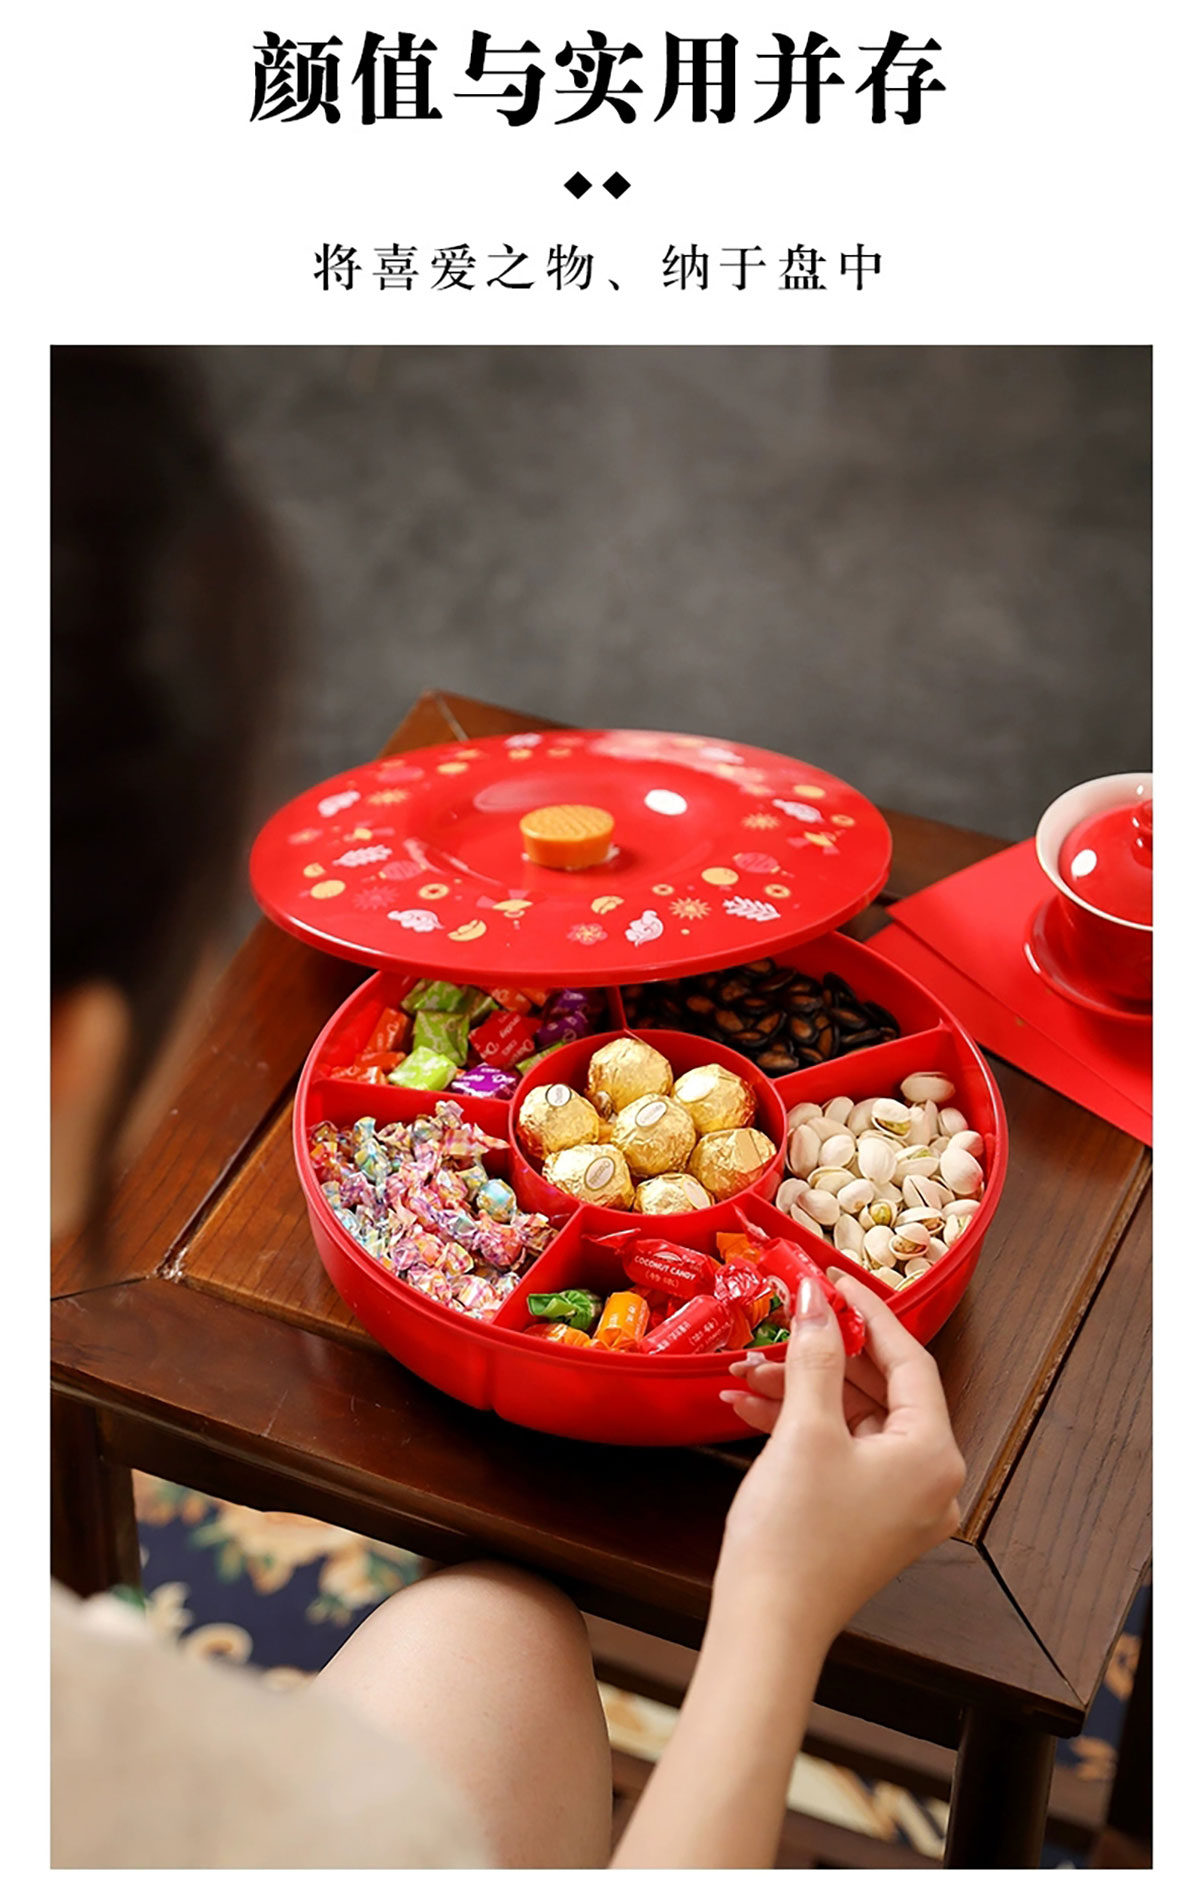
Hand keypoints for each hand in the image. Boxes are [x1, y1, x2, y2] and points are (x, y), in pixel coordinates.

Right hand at [713, 1268, 964, 1653]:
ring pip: (853, 1420)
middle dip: (822, 1353)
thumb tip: (815, 1297)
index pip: (909, 1361)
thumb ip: (815, 1354)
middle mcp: (930, 1479)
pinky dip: (800, 1426)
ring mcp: (900, 1504)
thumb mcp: (805, 1428)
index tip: (831, 1277)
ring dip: (800, 1389)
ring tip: (745, 1367)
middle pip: (881, 1390)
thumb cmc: (794, 1531)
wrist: (766, 1626)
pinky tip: (748, 1404)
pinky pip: (841, 1452)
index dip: (867, 1312)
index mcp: (934, 1454)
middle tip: (783, 1318)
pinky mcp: (867, 1519)